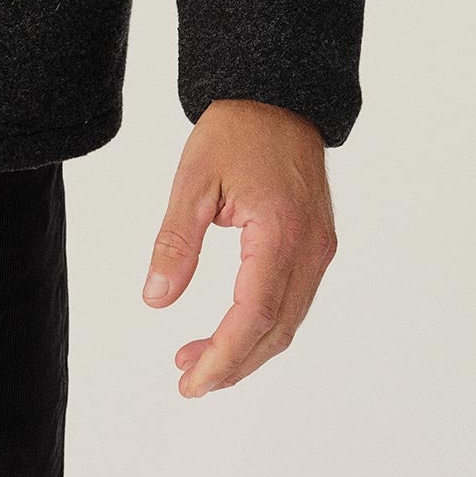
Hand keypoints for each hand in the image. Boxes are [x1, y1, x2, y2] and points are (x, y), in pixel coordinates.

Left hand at [141, 98, 337, 396]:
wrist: (277, 95)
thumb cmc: (235, 131)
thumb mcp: (193, 180)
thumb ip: (176, 243)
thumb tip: (155, 299)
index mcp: (280, 232)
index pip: (254, 315)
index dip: (223, 356)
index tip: (190, 381)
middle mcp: (310, 249)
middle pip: (275, 330)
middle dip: (232, 364)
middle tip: (187, 380)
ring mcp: (319, 249)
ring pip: (288, 322)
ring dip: (246, 349)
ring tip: (196, 359)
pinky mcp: (317, 245)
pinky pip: (293, 301)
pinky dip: (262, 325)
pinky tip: (230, 329)